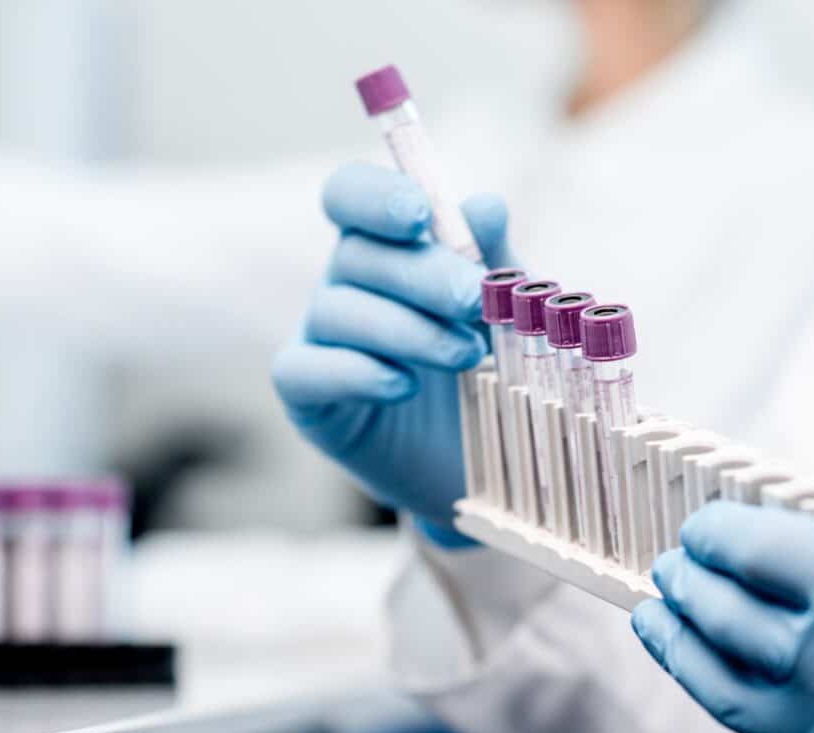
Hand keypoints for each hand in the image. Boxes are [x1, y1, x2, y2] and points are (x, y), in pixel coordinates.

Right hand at [272, 163, 511, 544]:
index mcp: (387, 244)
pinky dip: (356, 373)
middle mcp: (345, 282)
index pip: (351, 194)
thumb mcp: (508, 309)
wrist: (487, 456)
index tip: (419, 215)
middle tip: (472, 300)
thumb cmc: (494, 366)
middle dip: (419, 274)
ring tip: (466, 356)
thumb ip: (495, 258)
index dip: (375, 196)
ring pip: (336, 311)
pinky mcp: (308, 397)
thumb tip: (485, 205)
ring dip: (405, 328)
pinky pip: (305, 370)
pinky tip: (404, 386)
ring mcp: (319, 337)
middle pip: (356, 253)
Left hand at [632, 501, 813, 732]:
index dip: (716, 532)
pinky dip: (723, 695)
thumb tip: (780, 556)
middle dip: (689, 582)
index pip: (758, 553)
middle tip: (674, 564)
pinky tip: (707, 670)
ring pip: (719, 688)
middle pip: (725, 618)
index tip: (703, 525)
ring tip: (660, 613)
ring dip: (678, 644)